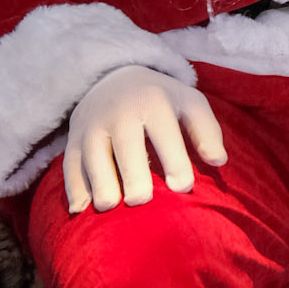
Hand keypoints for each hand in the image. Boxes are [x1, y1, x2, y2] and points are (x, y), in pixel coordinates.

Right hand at [63, 65, 226, 213]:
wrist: (113, 77)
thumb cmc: (161, 100)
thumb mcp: (189, 104)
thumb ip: (207, 132)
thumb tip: (218, 161)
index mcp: (152, 102)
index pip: (165, 136)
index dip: (176, 164)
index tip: (183, 188)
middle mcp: (118, 113)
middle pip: (125, 152)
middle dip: (133, 179)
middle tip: (142, 201)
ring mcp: (90, 128)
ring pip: (92, 162)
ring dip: (101, 188)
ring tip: (112, 207)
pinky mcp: (71, 142)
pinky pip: (70, 169)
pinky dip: (75, 190)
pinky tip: (82, 210)